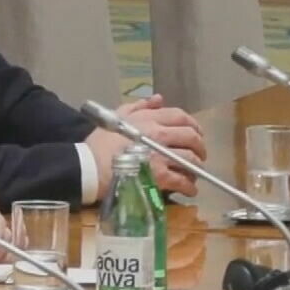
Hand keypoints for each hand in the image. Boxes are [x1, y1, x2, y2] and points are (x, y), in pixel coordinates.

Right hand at [87, 95, 206, 196]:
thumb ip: (138, 107)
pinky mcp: (160, 177)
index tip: (195, 133)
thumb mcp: (116, 117)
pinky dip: (189, 187)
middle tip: (198, 155)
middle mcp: (159, 135)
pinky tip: (189, 190)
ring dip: (196, 168)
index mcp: (149, 119)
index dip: (193, 124)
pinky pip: (182, 181)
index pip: (181, 116)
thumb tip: (158, 99)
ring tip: (193, 174)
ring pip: (191, 160)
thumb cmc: (99, 143)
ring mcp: (161, 156)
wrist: (89, 166)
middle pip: (191, 137)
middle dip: (199, 147)